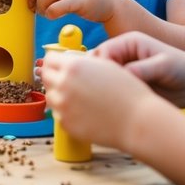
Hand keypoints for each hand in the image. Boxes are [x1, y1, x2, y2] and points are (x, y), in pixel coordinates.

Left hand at [40, 49, 158, 149]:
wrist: (138, 120)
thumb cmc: (127, 91)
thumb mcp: (105, 65)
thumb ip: (82, 62)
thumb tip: (65, 60)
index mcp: (73, 67)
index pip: (49, 59)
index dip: (55, 62)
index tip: (60, 65)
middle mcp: (64, 85)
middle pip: (46, 77)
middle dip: (55, 77)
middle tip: (69, 81)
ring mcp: (63, 106)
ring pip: (51, 97)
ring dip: (60, 95)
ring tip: (80, 98)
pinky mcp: (67, 125)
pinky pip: (59, 115)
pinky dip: (68, 112)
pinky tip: (85, 111)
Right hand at [90, 31, 184, 106]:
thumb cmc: (184, 69)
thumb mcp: (163, 65)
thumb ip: (142, 69)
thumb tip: (121, 76)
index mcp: (128, 42)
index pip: (103, 51)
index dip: (99, 66)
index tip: (104, 82)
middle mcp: (123, 55)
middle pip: (97, 65)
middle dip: (97, 79)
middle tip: (104, 95)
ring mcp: (123, 72)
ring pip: (102, 81)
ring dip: (103, 91)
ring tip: (110, 103)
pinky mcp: (126, 87)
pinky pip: (111, 93)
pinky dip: (109, 100)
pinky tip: (115, 108)